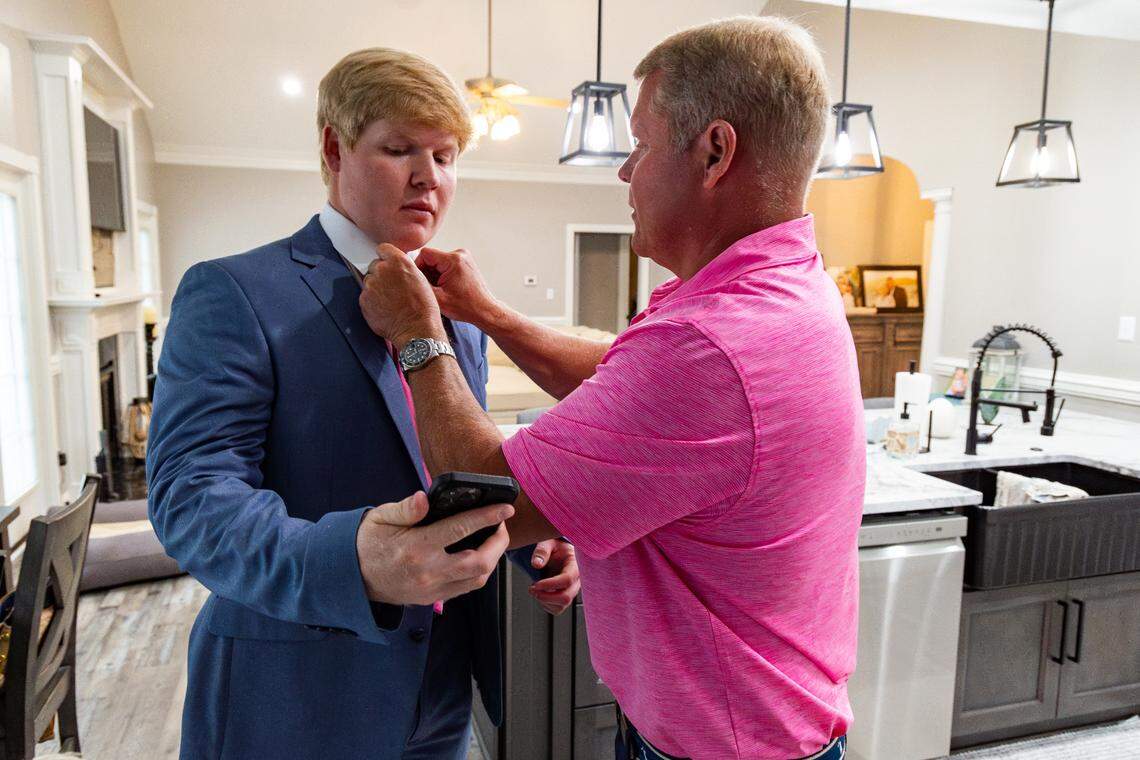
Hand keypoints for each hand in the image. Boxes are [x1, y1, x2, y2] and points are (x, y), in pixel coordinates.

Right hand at [356, 492, 513, 605]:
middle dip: (499, 542)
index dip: (487, 517)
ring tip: (494, 540)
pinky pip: (465, 588)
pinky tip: (480, 557)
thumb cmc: (368, 542)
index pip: (460, 529)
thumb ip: (406, 508)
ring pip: (476, 579)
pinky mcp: (432, 598)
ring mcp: (431, 588)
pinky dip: (478, 573)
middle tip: (502, 525)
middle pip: (478, 561)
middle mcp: (428, 571)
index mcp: (416, 547)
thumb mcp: (381, 517)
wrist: (351, 576)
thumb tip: (425, 498)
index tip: (505, 508)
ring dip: (492, 560)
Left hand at [359, 244, 444, 347]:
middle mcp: (382, 270)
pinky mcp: (364, 300)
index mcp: (398, 262)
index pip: (383, 248)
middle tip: (392, 287)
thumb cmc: (423, 308)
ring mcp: (371, 285)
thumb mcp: (420, 279)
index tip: (387, 263)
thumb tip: (396, 267)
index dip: (385, 257)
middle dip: (381, 274)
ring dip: (376, 288)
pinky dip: (372, 301)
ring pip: (369, 281)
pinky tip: (385, 308)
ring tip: (390, 300)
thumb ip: (404, 268)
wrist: (416, 329)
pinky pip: (365, 296)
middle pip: (375, 265)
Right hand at [417, 247, 501, 328]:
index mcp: (453, 260)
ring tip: (439, 290)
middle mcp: (460, 254)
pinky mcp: (465, 262)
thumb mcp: (437, 299)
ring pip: (438, 262)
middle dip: (427, 273)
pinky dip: (442, 275)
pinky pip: (446, 264)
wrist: (485, 311)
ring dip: (434, 275)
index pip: (424, 254)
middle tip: (430, 289)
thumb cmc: (465, 307)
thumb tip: (407, 277)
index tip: (419, 282)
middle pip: (431, 258)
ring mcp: (464, 257)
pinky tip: (445, 287)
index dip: (417, 267)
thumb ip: (420, 285)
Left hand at [528, 539, 579, 615]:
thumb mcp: (548, 543)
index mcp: (575, 566)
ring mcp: (572, 591)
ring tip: (533, 590)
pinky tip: (539, 593)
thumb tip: (536, 564)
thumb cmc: (555, 547)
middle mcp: (576, 581)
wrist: (559, 553)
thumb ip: (542, 551)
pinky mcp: (566, 598)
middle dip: (545, 596)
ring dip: (544, 601)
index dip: (550, 584)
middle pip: (566, 597)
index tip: (535, 583)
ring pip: (561, 606)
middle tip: (531, 589)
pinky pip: (557, 609)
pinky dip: (545, 605)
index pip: (567, 580)